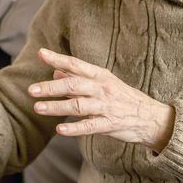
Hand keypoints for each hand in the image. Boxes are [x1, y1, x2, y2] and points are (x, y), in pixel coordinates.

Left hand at [29, 48, 174, 151]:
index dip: (58, 59)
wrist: (151, 117)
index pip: (76, 64)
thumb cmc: (123, 98)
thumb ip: (78, 78)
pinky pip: (90, 126)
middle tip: (32, 90)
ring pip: (78, 106)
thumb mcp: (103, 83)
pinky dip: (74, 128)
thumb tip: (56, 71)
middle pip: (74, 85)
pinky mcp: (110, 124)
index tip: (41, 53)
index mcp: (100, 76)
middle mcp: (102, 89)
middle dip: (51, 88)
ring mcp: (106, 107)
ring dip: (57, 107)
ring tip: (38, 108)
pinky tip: (60, 129)